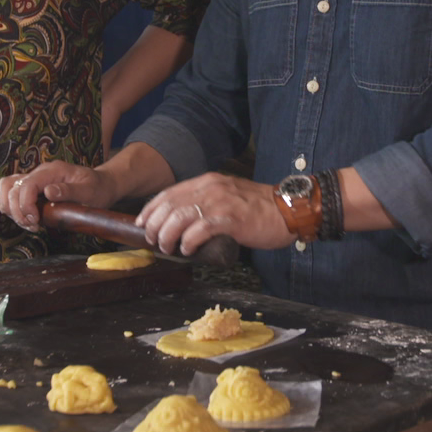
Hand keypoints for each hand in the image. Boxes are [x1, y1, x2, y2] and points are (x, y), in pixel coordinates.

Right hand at [0, 161, 118, 230]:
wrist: (101, 185)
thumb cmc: (96, 188)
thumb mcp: (89, 191)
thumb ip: (69, 191)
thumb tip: (48, 192)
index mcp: (52, 170)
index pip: (27, 184)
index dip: (25, 205)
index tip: (35, 222)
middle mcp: (39, 172)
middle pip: (12, 188)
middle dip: (18, 211)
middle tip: (34, 226)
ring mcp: (33, 178)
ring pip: (5, 188)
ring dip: (9, 208)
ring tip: (27, 222)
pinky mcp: (31, 187)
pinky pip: (8, 191)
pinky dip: (8, 205)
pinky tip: (23, 217)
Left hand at [136, 173, 294, 255]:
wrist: (289, 209)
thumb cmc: (259, 209)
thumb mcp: (227, 196)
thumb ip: (207, 203)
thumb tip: (182, 223)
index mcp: (208, 181)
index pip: (169, 193)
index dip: (150, 209)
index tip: (141, 224)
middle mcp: (211, 188)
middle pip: (169, 205)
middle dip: (155, 225)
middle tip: (154, 242)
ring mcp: (221, 202)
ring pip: (180, 217)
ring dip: (168, 236)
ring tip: (168, 248)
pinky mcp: (231, 219)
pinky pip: (200, 230)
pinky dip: (188, 242)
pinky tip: (187, 250)